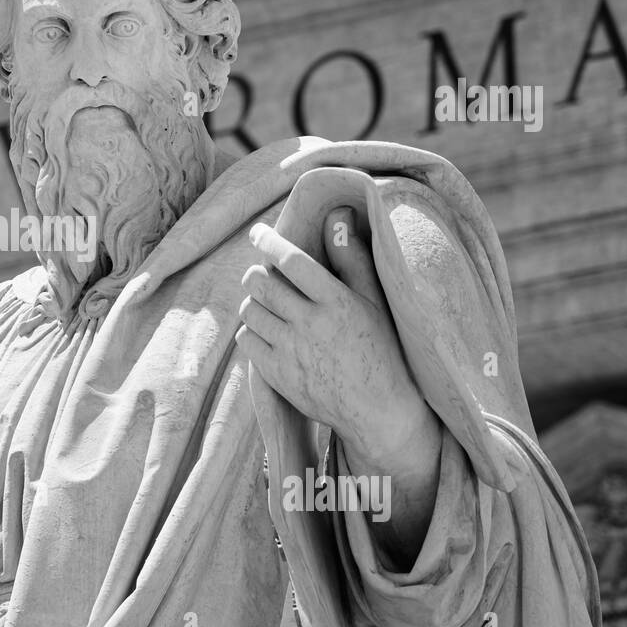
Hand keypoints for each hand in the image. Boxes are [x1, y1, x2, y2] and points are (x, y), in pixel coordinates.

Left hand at [234, 207, 437, 482]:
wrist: (378, 409)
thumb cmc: (380, 348)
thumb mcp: (374, 301)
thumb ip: (352, 258)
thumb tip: (337, 216)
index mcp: (337, 301)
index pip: (291, 260)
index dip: (268, 241)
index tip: (257, 233)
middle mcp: (311, 324)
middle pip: (259, 283)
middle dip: (255, 273)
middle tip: (263, 275)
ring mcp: (291, 351)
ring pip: (249, 311)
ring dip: (253, 303)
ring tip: (269, 306)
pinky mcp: (277, 375)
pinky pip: (246, 340)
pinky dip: (250, 331)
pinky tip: (267, 332)